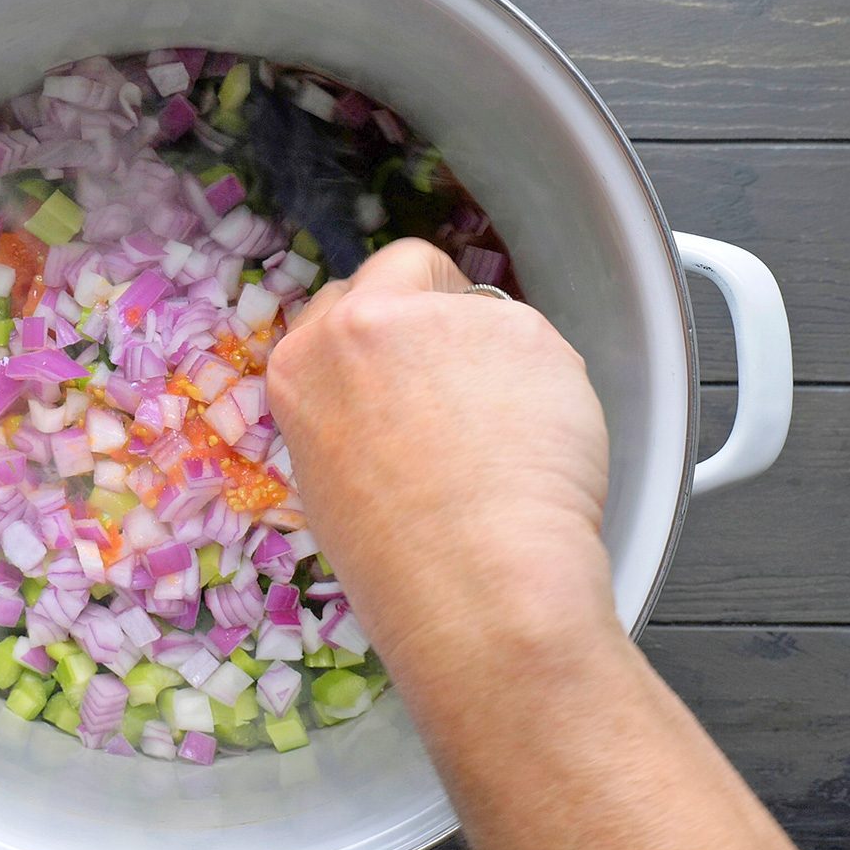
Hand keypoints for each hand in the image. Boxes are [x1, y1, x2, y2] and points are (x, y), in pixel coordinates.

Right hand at [266, 239, 614, 661]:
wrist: (475, 582)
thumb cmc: (402, 561)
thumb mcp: (332, 475)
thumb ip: (353, 406)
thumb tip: (398, 392)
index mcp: (302, 365)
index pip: (344, 301)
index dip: (385, 333)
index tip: (408, 366)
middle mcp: (361, 324)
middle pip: (408, 267)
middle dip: (439, 305)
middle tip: (462, 382)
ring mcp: (441, 318)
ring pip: (484, 312)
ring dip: (497, 358)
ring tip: (503, 444)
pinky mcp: (519, 328)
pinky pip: (538, 345)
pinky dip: (547, 387)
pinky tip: (539, 446)